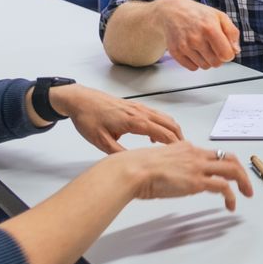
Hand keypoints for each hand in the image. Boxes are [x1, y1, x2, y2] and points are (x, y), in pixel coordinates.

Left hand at [49, 84, 182, 153]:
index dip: (173, 144)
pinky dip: (163, 125)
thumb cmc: (88, 117)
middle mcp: (139, 112)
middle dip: (179, 137)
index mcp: (133, 121)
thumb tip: (132, 163)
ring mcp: (138, 108)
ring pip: (164, 118)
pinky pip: (156, 115)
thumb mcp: (100, 141)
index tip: (180, 154)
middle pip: (169, 123)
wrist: (80, 100)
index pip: (162, 132)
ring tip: (174, 145)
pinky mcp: (134, 106)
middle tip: (182, 151)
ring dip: (172, 130)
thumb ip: (118, 153)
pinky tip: (156, 136)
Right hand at [115, 141, 252, 210]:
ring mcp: (198, 167)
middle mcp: (195, 154)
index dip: (223, 163)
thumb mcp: (156, 160)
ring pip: (231, 170)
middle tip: (245, 184)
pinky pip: (223, 187)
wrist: (133, 170)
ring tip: (246, 194)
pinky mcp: (197, 181)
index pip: (211, 153)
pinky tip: (231, 205)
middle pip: (228, 158)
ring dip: (243, 182)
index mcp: (185, 148)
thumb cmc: (136, 168)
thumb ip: (168, 165)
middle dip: (240, 171)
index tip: (227, 173)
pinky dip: (231, 196)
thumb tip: (168, 174)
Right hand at [156, 0, 240, 70]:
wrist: (172, 11)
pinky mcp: (175, 52)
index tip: (225, 49)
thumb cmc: (198, 14)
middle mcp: (196, 38)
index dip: (229, 54)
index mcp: (210, 28)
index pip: (226, 55)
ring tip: (203, 47)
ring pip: (204, 67)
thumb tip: (236, 50)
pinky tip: (194, 50)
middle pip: (216, 63)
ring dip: (207, 60)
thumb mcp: (220, 16)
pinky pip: (192, 68)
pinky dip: (195, 62)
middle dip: (218, 58)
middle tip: (214, 47)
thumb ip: (232, 33)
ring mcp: (184, 46)